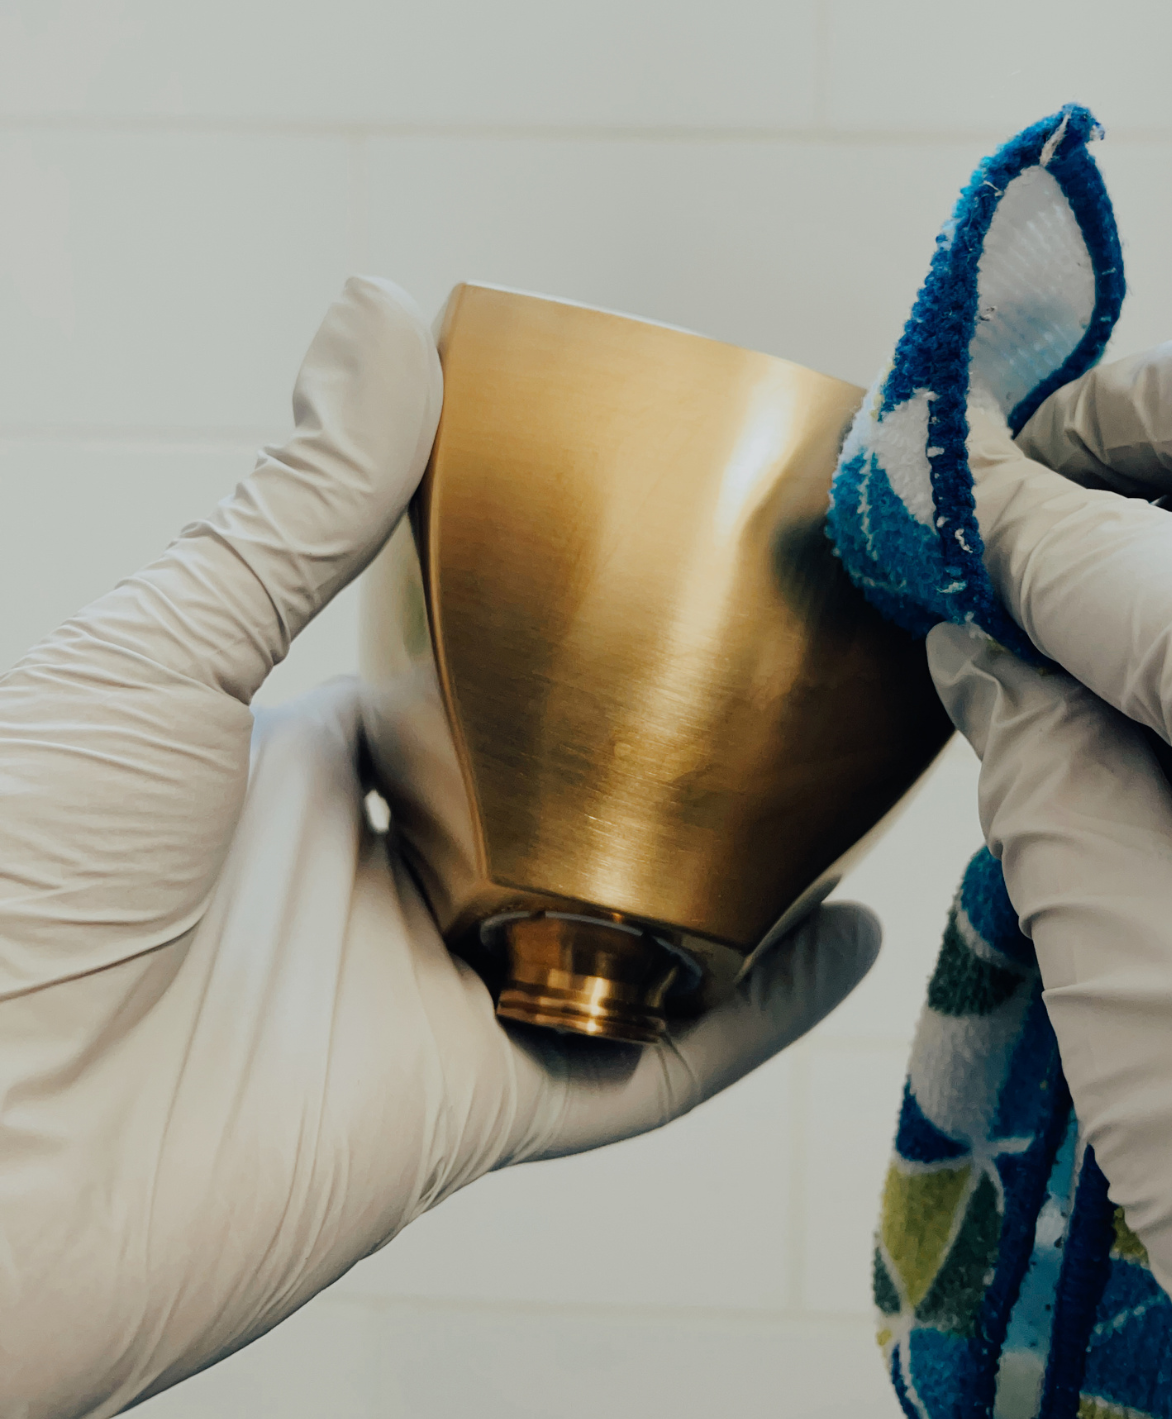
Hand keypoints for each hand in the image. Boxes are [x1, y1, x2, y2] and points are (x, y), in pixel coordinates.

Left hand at [0, 278, 877, 1418]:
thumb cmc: (11, 879)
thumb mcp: (157, 654)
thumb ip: (293, 507)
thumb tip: (382, 310)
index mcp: (299, 763)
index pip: (464, 675)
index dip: (558, 618)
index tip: (662, 545)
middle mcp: (375, 874)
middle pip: (561, 795)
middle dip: (662, 737)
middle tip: (784, 650)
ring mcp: (427, 995)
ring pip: (622, 921)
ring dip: (729, 865)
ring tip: (842, 770)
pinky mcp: (467, 1108)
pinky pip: (648, 1061)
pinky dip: (753, 1013)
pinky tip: (841, 933)